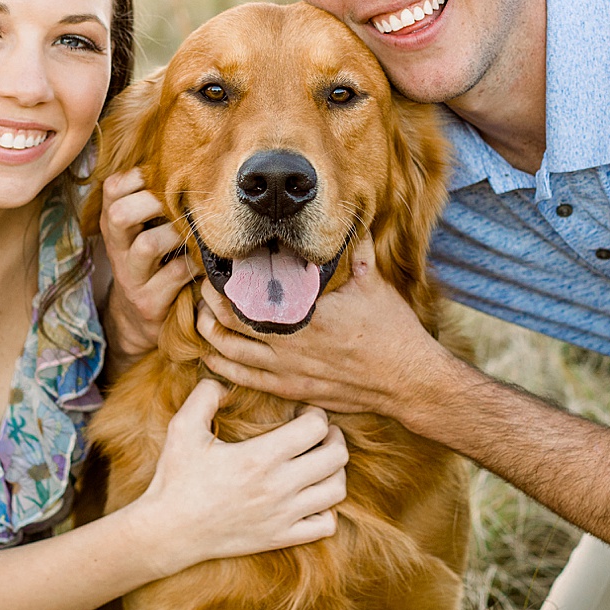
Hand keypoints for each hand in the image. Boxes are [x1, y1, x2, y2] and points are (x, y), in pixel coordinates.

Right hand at [98, 170, 197, 361]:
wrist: (139, 317)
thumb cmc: (152, 261)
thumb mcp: (143, 229)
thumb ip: (154, 200)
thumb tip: (191, 159)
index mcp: (113, 223)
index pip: (112, 188)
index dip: (139, 176)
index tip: (164, 175)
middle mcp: (116, 248)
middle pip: (120, 214)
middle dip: (154, 202)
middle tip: (180, 201)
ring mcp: (130, 277)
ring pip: (147, 245)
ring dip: (177, 233)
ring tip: (195, 231)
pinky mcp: (148, 302)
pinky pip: (175, 275)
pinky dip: (195, 263)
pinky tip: (205, 259)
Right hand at [134, 379, 347, 573]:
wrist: (169, 531)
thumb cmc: (175, 478)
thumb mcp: (182, 428)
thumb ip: (206, 396)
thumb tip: (227, 383)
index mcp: (259, 457)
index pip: (316, 427)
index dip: (315, 414)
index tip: (301, 413)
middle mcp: (278, 487)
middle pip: (336, 457)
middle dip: (333, 437)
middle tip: (319, 433)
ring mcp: (283, 516)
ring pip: (337, 490)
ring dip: (335, 471)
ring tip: (319, 462)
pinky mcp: (281, 538)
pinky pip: (326, 525)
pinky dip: (327, 509)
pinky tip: (310, 497)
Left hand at [196, 233, 455, 419]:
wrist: (408, 380)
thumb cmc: (392, 330)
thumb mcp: (374, 282)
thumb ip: (356, 250)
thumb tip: (350, 219)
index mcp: (304, 312)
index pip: (248, 295)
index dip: (224, 282)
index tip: (216, 266)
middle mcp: (289, 343)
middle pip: (229, 323)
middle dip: (210, 304)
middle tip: (203, 287)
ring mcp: (288, 371)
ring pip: (231, 354)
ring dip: (211, 334)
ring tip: (202, 317)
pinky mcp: (293, 390)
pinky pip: (246, 380)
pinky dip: (224, 368)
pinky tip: (214, 356)